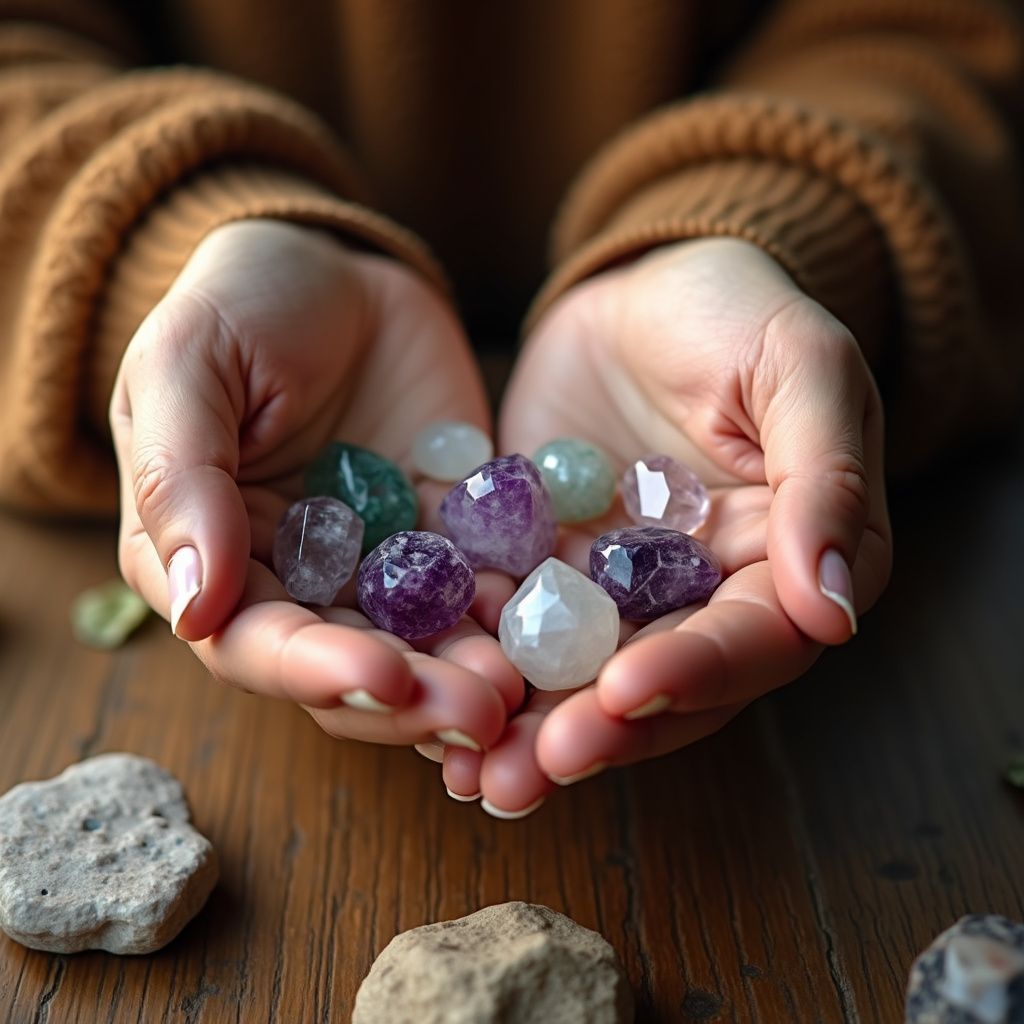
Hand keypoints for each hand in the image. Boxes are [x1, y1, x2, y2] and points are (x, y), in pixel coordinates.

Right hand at [111, 220, 521, 750]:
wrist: (338, 268)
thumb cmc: (239, 305)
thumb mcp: (187, 367)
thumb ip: (180, 479)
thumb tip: (194, 602)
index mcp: (217, 559)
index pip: (253, 643)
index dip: (314, 669)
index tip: (382, 675)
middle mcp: (300, 581)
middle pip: (351, 665)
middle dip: (412, 697)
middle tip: (480, 710)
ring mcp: (382, 565)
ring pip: (424, 646)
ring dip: (471, 675)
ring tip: (523, 687)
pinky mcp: (450, 538)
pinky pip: (485, 587)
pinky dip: (515, 614)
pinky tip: (550, 623)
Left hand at [441, 237, 891, 814]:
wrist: (639, 287)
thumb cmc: (734, 309)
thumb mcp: (798, 366)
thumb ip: (822, 478)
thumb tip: (833, 612)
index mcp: (787, 561)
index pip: (753, 638)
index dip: (695, 671)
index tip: (624, 689)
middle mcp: (705, 596)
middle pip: (665, 685)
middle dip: (601, 731)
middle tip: (530, 771)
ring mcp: (622, 592)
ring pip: (586, 678)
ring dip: (535, 730)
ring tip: (478, 777)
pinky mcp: (551, 574)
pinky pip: (519, 630)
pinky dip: (485, 670)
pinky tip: (434, 704)